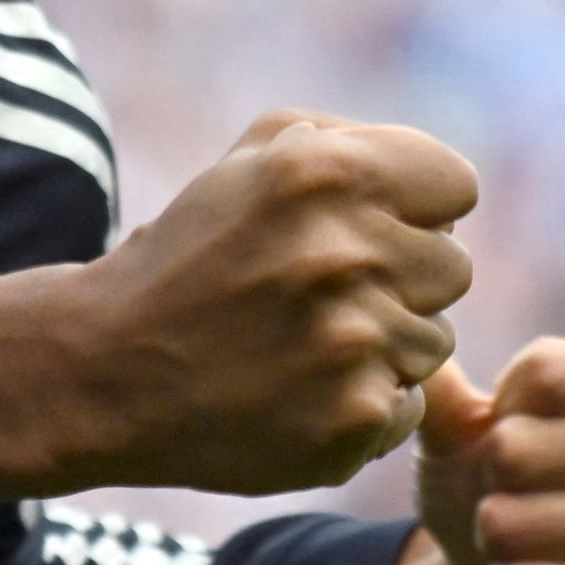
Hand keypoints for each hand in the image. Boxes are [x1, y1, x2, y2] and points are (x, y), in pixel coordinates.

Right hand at [67, 112, 475, 496]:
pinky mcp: (352, 420)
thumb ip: (350, 145)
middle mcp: (344, 252)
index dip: (417, 209)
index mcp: (325, 172)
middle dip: (400, 279)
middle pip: (452, 268)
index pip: (456, 187)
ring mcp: (352, 343)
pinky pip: (408, 405)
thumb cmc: (189, 256)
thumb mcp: (248, 162)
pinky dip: (363, 405)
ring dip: (382, 346)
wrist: (107, 370)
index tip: (370, 230)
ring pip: (434, 342)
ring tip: (303, 346)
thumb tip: (434, 182)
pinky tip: (299, 394)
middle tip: (323, 296)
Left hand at [353, 336, 564, 564]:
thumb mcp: (462, 421)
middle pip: (515, 447)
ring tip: (518, 540)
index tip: (516, 437)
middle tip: (513, 496)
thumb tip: (418, 338)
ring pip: (509, 522)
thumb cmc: (497, 486)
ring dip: (490, 535)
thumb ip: (438, 379)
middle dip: (487, 477)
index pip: (542, 372)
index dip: (497, 413)